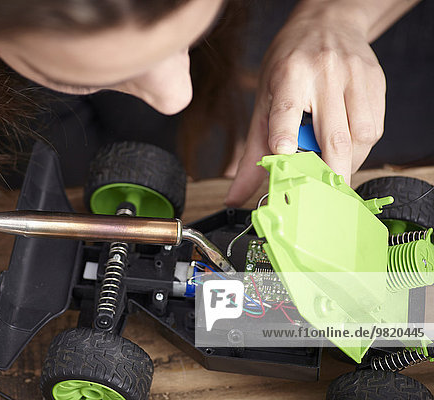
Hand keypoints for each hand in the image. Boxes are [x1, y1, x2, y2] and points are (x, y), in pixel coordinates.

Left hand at [225, 2, 384, 205]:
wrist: (327, 23)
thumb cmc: (289, 65)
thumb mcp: (263, 100)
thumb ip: (252, 152)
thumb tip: (235, 196)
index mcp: (290, 75)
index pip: (287, 110)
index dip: (285, 136)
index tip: (282, 158)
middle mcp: (325, 74)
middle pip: (333, 136)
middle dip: (330, 174)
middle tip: (322, 198)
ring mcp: (355, 77)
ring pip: (359, 136)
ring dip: (347, 163)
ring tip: (331, 169)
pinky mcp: (376, 82)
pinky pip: (374, 128)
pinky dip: (359, 149)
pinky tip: (345, 149)